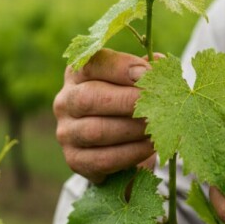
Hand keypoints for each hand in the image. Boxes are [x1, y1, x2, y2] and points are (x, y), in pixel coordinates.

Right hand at [53, 49, 155, 183]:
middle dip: (127, 101)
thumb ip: (144, 71)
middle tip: (157, 103)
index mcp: (77, 74)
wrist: (119, 147)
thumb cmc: (128, 105)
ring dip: (132, 128)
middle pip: (88, 98)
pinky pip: (104, 158)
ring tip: (157, 126)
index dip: (120, 67)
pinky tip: (150, 146)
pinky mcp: (75, 160)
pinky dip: (132, 152)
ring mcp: (66, 132)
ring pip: (96, 131)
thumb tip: (159, 63)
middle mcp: (65, 101)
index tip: (147, 73)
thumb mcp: (133, 83)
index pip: (91, 65)